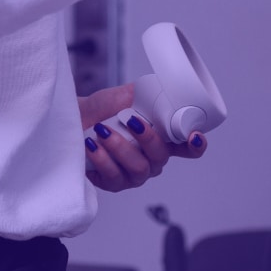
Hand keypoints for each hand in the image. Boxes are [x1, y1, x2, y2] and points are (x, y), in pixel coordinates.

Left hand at [79, 84, 206, 192]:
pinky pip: (113, 177)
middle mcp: (150, 160)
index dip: (195, 144)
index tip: (194, 136)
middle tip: (131, 121)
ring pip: (138, 169)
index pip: (187, 147)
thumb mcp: (125, 95)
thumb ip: (147, 94)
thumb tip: (164, 87)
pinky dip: (102, 159)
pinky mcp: (112, 183)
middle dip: (147, 139)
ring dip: (120, 147)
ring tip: (101, 130)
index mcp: (161, 139)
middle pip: (161, 157)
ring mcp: (132, 174)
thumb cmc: (101, 109)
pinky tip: (92, 145)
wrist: (75, 117)